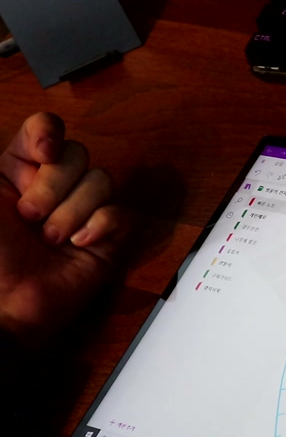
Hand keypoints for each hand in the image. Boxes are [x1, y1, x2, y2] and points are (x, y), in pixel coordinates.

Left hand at [0, 113, 126, 346]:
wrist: (4, 305)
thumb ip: (3, 164)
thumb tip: (44, 132)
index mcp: (18, 171)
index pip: (47, 130)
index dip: (49, 133)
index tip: (42, 154)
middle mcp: (53, 187)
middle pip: (78, 154)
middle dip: (54, 185)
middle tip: (29, 218)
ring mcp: (83, 213)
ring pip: (102, 181)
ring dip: (73, 211)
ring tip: (51, 240)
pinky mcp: (108, 240)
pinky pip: (122, 214)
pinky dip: (102, 225)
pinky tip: (80, 244)